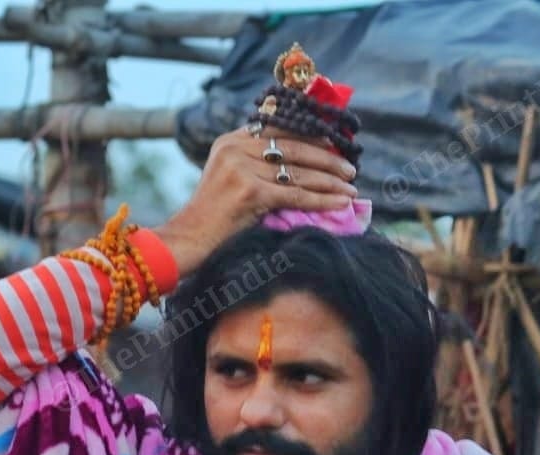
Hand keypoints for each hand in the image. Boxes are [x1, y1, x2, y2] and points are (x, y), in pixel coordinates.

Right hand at [153, 127, 357, 276]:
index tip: (335, 142)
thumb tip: (302, 160)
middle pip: (294, 148)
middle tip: (350, 169)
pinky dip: (322, 199)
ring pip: (299, 172)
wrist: (187, 241)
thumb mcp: (228, 177)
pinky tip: (341, 202)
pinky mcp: (249, 192)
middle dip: (327, 159)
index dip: (312, 133)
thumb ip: (254, 162)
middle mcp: (235, 149)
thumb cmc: (212, 217)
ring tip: (351, 188)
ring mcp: (241, 169)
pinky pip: (296, 194)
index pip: (280, 127)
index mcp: (231, 140)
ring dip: (330, 181)